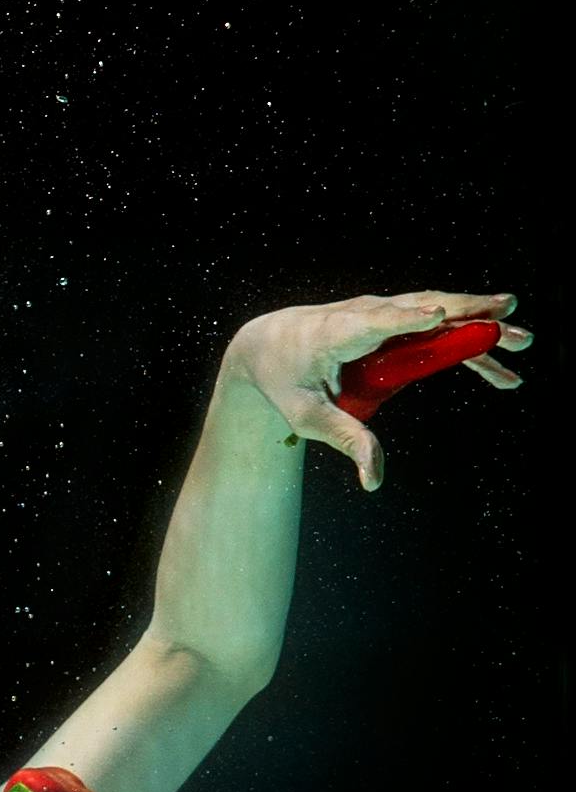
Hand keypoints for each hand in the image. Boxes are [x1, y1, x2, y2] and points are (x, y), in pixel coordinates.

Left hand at [226, 290, 527, 491]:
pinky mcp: (395, 323)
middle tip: (510, 319)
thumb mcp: (307, 416)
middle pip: (424, 310)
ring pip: (441, 315)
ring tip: (523, 341)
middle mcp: (366, 313)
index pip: (378, 323)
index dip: (408, 319)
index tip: (438, 313)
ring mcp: (385, 314)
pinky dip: (469, 346)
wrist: (268, 344)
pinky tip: (502, 371)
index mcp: (338, 332)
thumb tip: (374, 481)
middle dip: (468, 315)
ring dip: (482, 325)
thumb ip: (345, 441)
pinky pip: (438, 332)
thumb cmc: (284, 380)